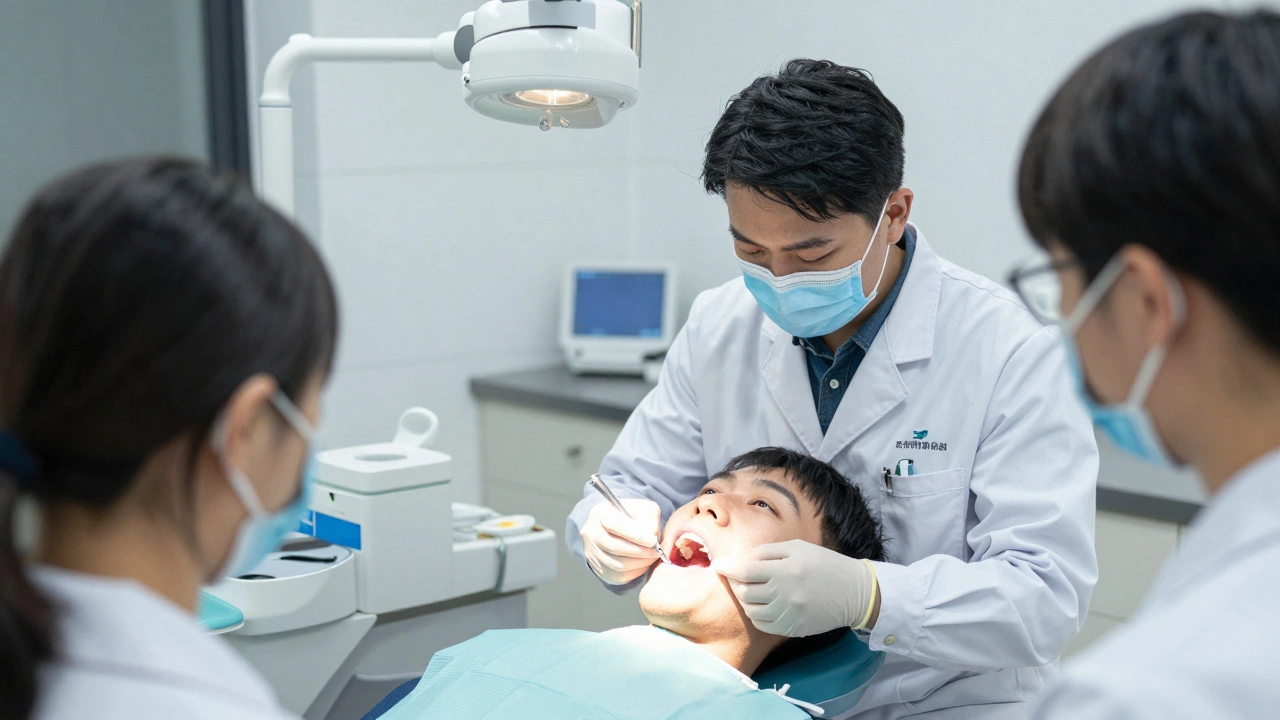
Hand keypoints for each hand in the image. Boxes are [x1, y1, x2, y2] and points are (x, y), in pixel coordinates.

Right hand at [581, 498, 662, 584]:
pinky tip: (643, 564)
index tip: (653, 541)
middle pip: (615, 547)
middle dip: (640, 551)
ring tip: (652, 557)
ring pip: (616, 564)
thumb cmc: (632, 516)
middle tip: (657, 552)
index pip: (615, 525)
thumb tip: (652, 535)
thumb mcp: (643, 508)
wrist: (618, 527)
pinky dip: (634, 572)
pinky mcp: (597, 567)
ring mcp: (592, 552)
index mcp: (600, 513)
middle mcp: (591, 533)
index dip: (636, 535)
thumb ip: (649, 518)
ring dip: (639, 563)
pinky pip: (617, 575)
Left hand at [712, 539, 877, 637]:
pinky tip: (762, 603)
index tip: (717, 564)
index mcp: (786, 570)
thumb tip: (740, 559)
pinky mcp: (793, 628)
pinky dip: (756, 614)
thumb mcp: (797, 548)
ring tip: (751, 588)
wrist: (853, 592)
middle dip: (736, 582)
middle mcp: (785, 594)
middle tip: (738, 575)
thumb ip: (766, 552)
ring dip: (745, 599)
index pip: (746, 571)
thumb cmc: (823, 563)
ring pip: (750, 610)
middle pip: (744, 592)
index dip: (727, 567)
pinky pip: (762, 624)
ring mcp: (789, 614)